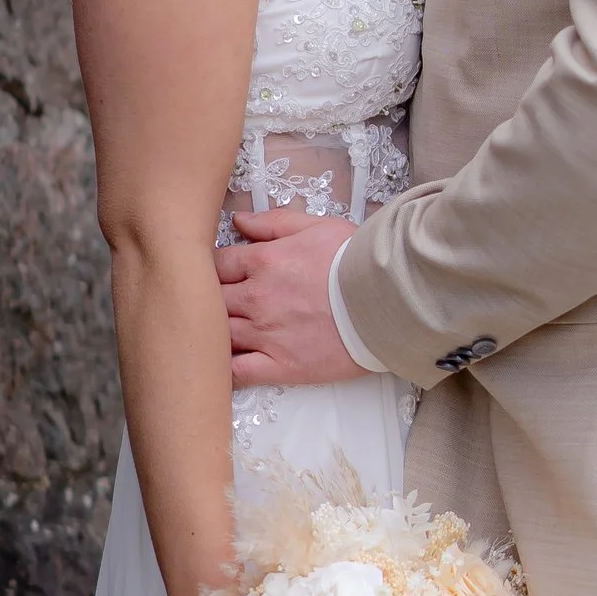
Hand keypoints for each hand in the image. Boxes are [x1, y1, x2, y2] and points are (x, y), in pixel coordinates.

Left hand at [216, 205, 360, 384]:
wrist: (389, 299)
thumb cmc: (357, 261)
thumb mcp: (316, 227)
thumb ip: (273, 223)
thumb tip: (239, 222)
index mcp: (262, 261)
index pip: (215, 265)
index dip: (211, 269)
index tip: (216, 275)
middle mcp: (256, 298)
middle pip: (210, 300)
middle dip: (207, 301)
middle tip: (212, 305)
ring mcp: (266, 334)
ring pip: (218, 335)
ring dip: (213, 334)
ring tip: (215, 336)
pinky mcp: (281, 366)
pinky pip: (237, 373)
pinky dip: (223, 371)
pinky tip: (219, 369)